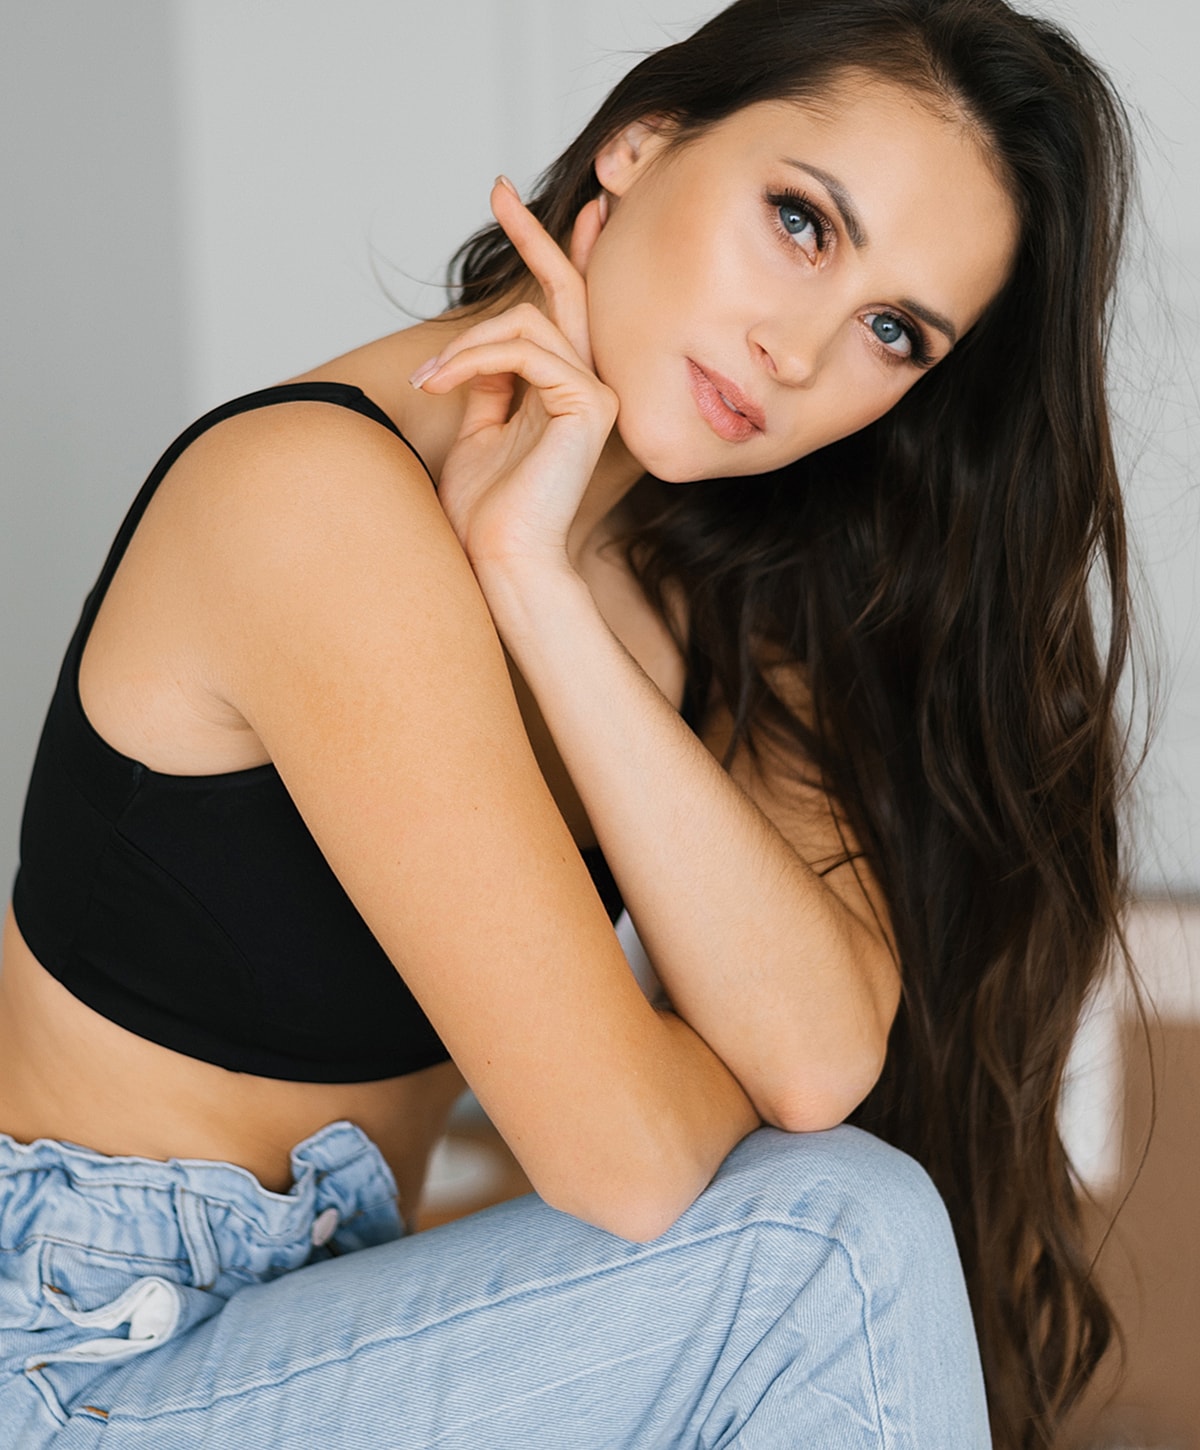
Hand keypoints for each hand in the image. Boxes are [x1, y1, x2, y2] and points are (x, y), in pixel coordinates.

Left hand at [412, 178, 615, 573]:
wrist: (500, 560)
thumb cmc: (486, 513)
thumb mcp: (478, 433)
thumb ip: (487, 385)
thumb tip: (475, 346)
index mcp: (563, 394)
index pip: (562, 312)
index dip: (547, 255)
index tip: (514, 205)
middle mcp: (589, 388)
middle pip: (566, 292)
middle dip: (532, 236)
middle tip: (498, 188)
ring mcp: (596, 394)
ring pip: (528, 323)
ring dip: (466, 345)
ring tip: (429, 382)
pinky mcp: (590, 405)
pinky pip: (526, 351)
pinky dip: (475, 359)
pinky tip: (442, 384)